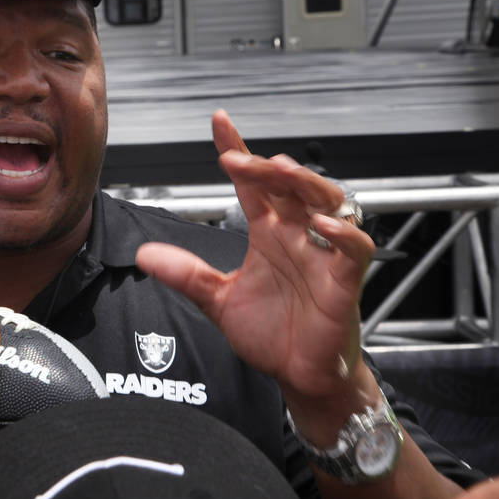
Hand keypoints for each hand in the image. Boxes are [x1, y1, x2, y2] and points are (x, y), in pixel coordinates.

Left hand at [136, 110, 375, 421]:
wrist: (299, 375)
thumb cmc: (270, 333)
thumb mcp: (217, 300)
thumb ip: (185, 274)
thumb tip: (144, 254)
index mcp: (269, 232)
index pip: (253, 183)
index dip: (239, 151)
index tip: (219, 123)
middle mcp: (297, 236)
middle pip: (288, 185)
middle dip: (265, 167)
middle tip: (235, 160)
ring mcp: (323, 256)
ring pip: (328, 203)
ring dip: (306, 185)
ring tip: (281, 171)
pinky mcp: (345, 283)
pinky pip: (354, 249)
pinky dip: (343, 235)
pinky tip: (320, 226)